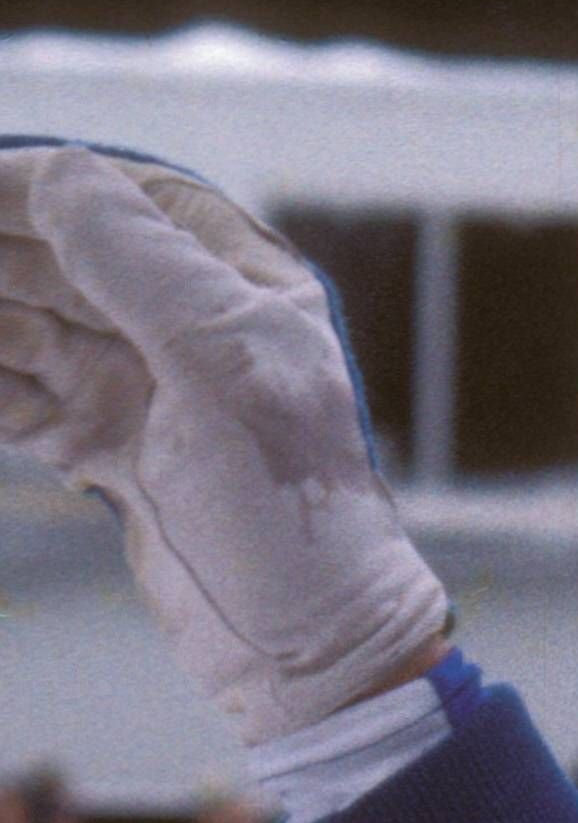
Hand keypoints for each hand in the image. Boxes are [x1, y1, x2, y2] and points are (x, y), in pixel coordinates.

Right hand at [0, 148, 451, 741]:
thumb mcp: (224, 368)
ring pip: (26, 321)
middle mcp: (193, 326)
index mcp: (244, 289)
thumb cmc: (291, 508)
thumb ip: (142, 265)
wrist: (304, 645)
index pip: (123, 199)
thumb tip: (57, 178)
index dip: (33, 186)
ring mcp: (146, 386)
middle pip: (59, 255)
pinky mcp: (109, 443)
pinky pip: (18, 393)